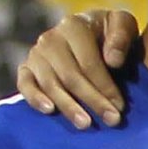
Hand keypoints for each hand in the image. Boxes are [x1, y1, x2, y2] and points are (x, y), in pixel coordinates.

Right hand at [13, 9, 139, 128]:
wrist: (91, 33)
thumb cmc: (110, 33)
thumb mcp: (122, 25)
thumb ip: (121, 37)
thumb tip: (113, 61)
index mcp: (74, 26)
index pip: (89, 63)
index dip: (105, 86)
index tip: (121, 106)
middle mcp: (50, 39)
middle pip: (71, 76)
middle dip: (93, 100)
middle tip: (112, 120)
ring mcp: (36, 54)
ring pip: (50, 84)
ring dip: (68, 106)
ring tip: (86, 124)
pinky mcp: (25, 68)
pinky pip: (25, 85)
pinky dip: (35, 98)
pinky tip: (50, 111)